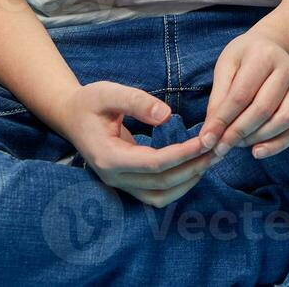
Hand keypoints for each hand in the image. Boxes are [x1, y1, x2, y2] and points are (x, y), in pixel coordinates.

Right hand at [54, 81, 214, 207]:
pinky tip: (194, 166)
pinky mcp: (127, 183)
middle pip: (161, 183)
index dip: (183, 154)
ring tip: (211, 158)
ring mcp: (119, 184)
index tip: (206, 139)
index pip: (154, 163)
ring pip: (160, 196)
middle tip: (218, 148)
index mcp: (109, 156)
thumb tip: (166, 115)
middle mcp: (114, 177)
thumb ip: (136, 101)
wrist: (71, 116)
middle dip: (193, 167)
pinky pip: (156, 194)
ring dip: (189, 180)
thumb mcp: (108, 93)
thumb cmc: (89, 102)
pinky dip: (179, 184)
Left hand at [198, 26, 288, 160]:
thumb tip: (210, 134)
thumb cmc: (245, 57)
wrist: (273, 45)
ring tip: (236, 144)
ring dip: (257, 138)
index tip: (207, 139)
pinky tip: (258, 151)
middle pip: (263, 108)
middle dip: (238, 132)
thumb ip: (218, 99)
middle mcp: (286, 70)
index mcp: (263, 55)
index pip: (241, 94)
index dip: (223, 120)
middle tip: (220, 147)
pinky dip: (277, 145)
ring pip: (283, 120)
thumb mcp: (226, 66)